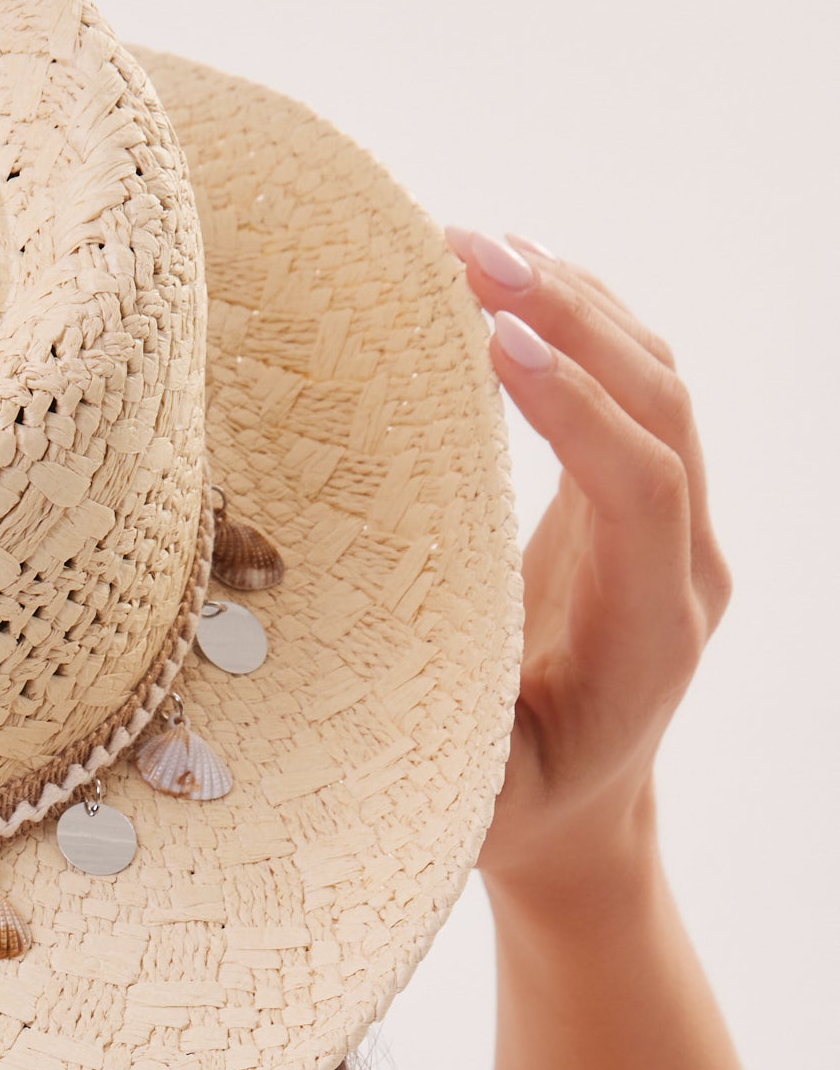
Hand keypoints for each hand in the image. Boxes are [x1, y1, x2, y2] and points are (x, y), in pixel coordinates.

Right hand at [445, 231, 729, 912]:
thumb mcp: (481, 804)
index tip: (492, 344)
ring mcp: (672, 526)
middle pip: (661, 405)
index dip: (575, 408)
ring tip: (472, 246)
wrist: (582, 824)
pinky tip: (505, 281)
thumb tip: (385, 691)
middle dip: (572, 319)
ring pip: (651, 381)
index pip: (642, 486)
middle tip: (472, 254)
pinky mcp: (636, 502)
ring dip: (570, 302)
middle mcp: (684, 565)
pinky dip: (572, 324)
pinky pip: (627, 391)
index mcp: (653, 632)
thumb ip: (458, 750)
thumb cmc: (518, 819)